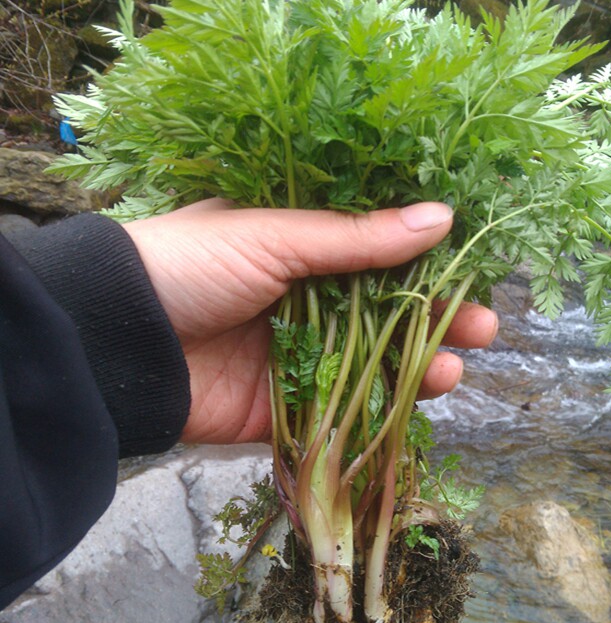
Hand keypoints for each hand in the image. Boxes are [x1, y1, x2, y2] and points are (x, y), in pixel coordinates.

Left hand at [123, 199, 497, 443]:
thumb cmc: (190, 263)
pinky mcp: (281, 404)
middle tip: (484, 322)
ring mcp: (294, 352)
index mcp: (297, 246)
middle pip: (384, 308)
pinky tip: (424, 395)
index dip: (424, 259)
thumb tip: (442, 217)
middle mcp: (302, 297)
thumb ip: (358, 238)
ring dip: (420, 360)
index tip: (472, 266)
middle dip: (435, 316)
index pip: (376, 251)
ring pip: (372, 359)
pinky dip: (382, 403)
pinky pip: (341, 406)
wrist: (115, 339)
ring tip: (461, 360)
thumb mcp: (276, 236)